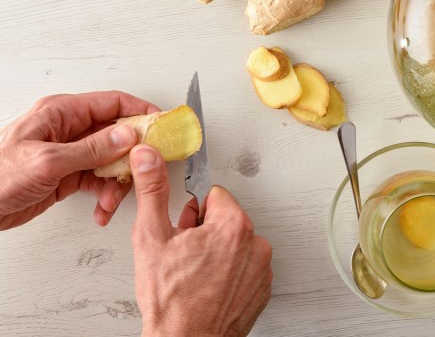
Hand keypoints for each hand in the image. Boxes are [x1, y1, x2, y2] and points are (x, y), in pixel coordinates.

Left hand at [0, 91, 158, 229]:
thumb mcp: (48, 161)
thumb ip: (91, 149)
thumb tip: (126, 135)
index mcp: (61, 113)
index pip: (112, 103)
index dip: (141, 112)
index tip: (161, 126)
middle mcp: (69, 130)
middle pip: (117, 134)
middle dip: (132, 156)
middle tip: (145, 170)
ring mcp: (71, 153)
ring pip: (111, 161)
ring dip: (118, 183)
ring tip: (112, 201)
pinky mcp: (69, 175)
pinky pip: (100, 181)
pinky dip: (106, 196)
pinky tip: (102, 209)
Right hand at [130, 145, 272, 336]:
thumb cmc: (170, 300)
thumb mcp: (152, 237)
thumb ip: (153, 191)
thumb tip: (149, 158)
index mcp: (233, 226)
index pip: (214, 194)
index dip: (192, 211)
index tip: (183, 229)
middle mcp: (255, 244)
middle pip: (226, 218)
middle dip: (204, 230)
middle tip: (184, 254)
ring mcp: (261, 268)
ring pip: (235, 242)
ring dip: (217, 251)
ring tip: (195, 273)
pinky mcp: (262, 288)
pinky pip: (245, 265)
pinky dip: (229, 271)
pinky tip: (208, 285)